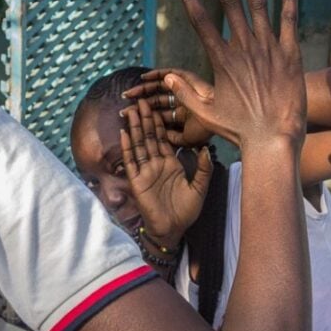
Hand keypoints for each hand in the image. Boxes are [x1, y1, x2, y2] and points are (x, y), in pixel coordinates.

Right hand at [121, 99, 212, 244]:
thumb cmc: (186, 211)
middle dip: (145, 119)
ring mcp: (145, 172)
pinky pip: (131, 162)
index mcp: (171, 163)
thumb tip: (206, 149)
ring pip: (138, 145)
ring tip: (130, 110)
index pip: (164, 138)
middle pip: (149, 137)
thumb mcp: (200, 188)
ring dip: (134, 128)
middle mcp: (156, 164)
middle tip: (142, 100)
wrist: (174, 230)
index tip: (158, 105)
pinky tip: (124, 134)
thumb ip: (204, 169)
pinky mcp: (137, 182)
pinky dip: (127, 148)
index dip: (160, 122)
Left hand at [123, 68, 213, 146]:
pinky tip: (143, 78)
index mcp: (183, 117)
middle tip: (124, 107)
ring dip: (143, 90)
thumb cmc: (208, 131)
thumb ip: (173, 139)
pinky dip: (156, 74)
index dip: (144, 118)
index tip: (128, 120)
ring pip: (159, 88)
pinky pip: (170, 73)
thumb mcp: (186, 140)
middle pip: (156, 102)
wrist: (221, 119)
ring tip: (128, 94)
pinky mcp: (188, 79)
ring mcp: (185, 89)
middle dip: (139, 105)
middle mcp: (182, 102)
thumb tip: (159, 136)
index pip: (159, 115)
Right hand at [167, 0, 306, 151]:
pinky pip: (288, 21)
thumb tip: (167, 74)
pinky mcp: (290, 55)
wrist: (273, 138)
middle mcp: (243, 48)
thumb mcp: (205, 112)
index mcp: (221, 61)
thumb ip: (185, 92)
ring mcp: (268, 49)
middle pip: (231, 2)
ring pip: (259, 5)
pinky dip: (288, 0)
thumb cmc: (238, 128)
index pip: (201, 22)